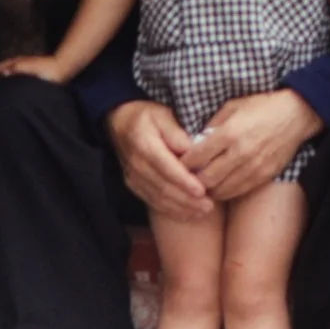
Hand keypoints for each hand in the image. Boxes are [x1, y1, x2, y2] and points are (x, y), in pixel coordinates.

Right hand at [0, 54, 66, 87]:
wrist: (63, 68)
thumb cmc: (47, 68)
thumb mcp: (30, 68)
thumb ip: (17, 68)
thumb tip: (4, 73)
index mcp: (18, 62)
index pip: (0, 67)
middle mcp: (20, 64)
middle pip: (3, 70)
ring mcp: (26, 69)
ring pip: (9, 74)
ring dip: (2, 81)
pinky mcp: (31, 74)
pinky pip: (16, 78)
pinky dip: (11, 84)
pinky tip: (13, 93)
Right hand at [108, 99, 212, 220]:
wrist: (120, 123)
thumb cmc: (147, 116)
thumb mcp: (163, 115)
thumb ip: (176, 132)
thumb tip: (191, 150)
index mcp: (145, 145)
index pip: (166, 167)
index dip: (184, 181)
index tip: (202, 190)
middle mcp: (137, 165)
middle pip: (163, 187)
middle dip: (187, 200)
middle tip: (208, 206)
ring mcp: (133, 177)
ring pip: (158, 198)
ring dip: (181, 208)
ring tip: (202, 211)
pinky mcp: (134, 185)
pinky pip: (152, 201)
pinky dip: (170, 210)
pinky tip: (187, 213)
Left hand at [177, 89, 324, 203]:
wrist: (296, 115)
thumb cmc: (262, 107)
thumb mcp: (233, 106)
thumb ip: (213, 124)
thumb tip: (196, 141)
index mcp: (230, 132)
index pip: (197, 156)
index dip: (184, 163)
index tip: (178, 163)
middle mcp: (240, 153)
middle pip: (206, 178)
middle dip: (193, 180)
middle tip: (186, 178)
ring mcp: (253, 167)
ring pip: (221, 189)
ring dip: (208, 189)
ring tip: (202, 184)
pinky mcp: (263, 176)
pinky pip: (238, 192)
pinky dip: (225, 191)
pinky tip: (219, 186)